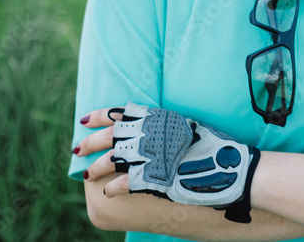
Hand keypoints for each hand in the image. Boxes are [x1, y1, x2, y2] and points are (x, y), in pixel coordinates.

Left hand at [76, 103, 260, 223]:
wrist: (225, 165)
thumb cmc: (208, 144)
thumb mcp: (182, 125)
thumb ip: (161, 125)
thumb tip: (146, 125)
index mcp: (153, 117)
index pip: (117, 113)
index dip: (98, 116)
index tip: (84, 119)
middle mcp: (147, 133)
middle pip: (108, 136)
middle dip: (89, 142)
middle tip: (77, 148)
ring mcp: (148, 155)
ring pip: (111, 159)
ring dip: (97, 167)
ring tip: (89, 174)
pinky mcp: (150, 177)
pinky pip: (123, 182)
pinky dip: (113, 187)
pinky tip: (108, 191)